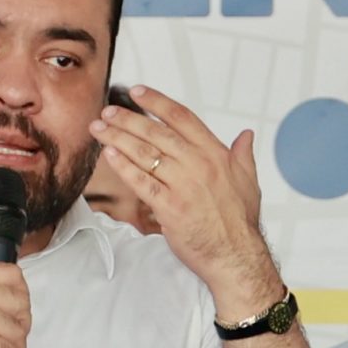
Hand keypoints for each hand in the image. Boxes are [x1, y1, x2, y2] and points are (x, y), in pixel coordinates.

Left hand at [89, 88, 283, 317]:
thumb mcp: (249, 182)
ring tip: (99, 127)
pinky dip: (123, 166)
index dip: (157, 103)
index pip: (182, 118)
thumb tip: (246, 135)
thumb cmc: (240, 222)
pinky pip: (141, 182)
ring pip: (145, 154)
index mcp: (216, 154)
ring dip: (118, 137)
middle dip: (128, 119)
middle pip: (157, 133)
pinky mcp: (170, 207)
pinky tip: (109, 154)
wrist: (236, 256)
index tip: (137, 92)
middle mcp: (199, 165)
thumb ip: (243, 155)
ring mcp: (184, 185)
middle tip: (107, 110)